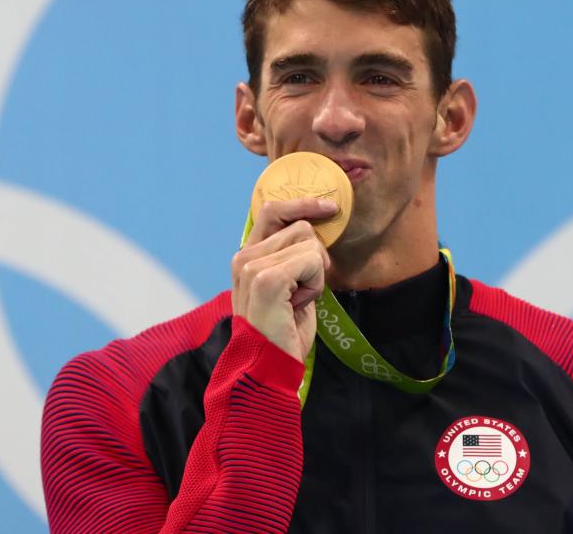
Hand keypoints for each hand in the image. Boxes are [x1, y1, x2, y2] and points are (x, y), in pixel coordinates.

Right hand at [231, 197, 337, 360]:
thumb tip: (318, 226)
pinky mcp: (266, 279)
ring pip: (309, 242)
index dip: (303, 204)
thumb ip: (293, 255)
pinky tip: (299, 304)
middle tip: (304, 289)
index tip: (329, 208)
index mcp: (246, 256)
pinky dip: (316, 284)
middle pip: (300, 226)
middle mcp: (243, 257)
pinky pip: (312, 260)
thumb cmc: (284, 331)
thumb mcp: (289, 285)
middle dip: (315, 256)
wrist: (270, 368)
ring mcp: (252, 267)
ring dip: (315, 274)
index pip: (271, 210)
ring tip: (297, 300)